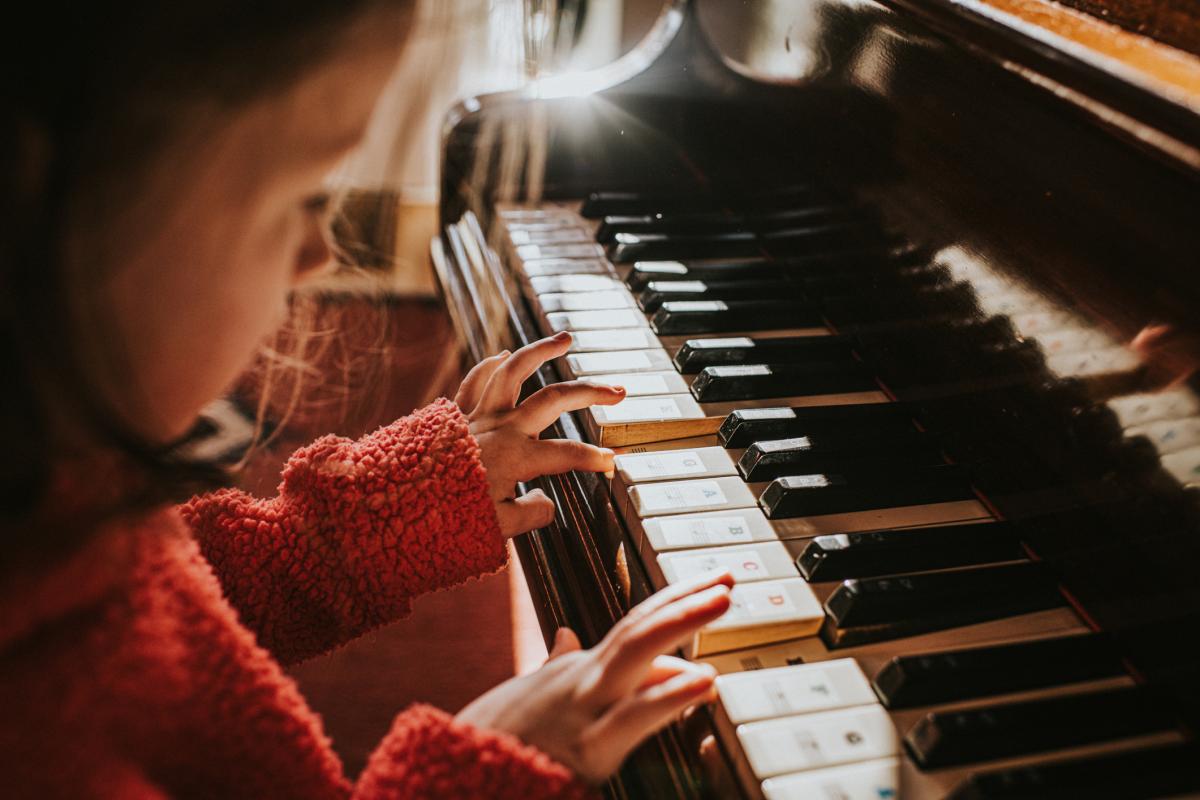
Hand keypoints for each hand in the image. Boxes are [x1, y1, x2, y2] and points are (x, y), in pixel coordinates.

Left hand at [456, 332, 624, 537]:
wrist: (395, 500)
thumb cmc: (444, 517)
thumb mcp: (495, 528)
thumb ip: (530, 515)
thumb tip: (548, 503)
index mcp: (516, 457)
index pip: (568, 454)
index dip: (595, 458)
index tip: (611, 462)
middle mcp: (502, 427)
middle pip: (555, 398)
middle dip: (590, 393)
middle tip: (616, 390)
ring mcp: (478, 414)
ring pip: (515, 370)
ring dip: (542, 350)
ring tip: (565, 338)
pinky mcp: (455, 413)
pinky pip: (475, 379)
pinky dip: (492, 365)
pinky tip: (505, 355)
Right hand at [457, 570, 734, 783]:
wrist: (445, 777)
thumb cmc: (490, 740)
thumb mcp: (523, 694)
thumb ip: (550, 664)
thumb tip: (567, 635)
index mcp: (574, 671)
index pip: (633, 625)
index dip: (672, 600)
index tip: (709, 583)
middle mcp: (581, 680)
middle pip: (641, 626)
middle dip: (685, 598)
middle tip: (727, 577)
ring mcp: (583, 709)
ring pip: (636, 653)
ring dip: (682, 622)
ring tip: (722, 601)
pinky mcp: (585, 749)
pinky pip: (632, 717)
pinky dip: (669, 695)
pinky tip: (704, 680)